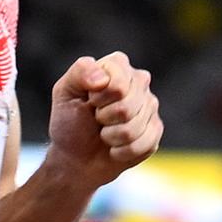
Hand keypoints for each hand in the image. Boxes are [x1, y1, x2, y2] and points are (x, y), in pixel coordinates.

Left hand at [45, 51, 162, 188]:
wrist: (77, 155)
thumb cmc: (70, 120)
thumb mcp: (65, 91)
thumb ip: (80, 72)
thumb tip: (102, 79)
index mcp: (117, 65)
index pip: (118, 83)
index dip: (99, 98)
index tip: (89, 101)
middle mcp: (139, 81)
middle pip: (127, 107)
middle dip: (105, 118)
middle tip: (97, 118)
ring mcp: (150, 105)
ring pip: (134, 128)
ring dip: (111, 136)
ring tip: (105, 132)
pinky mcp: (155, 129)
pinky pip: (143, 144)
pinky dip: (122, 151)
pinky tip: (116, 146)